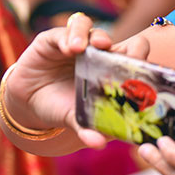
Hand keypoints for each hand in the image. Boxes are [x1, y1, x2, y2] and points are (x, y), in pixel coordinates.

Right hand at [5, 13, 151, 147]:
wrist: (30, 104)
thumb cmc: (64, 108)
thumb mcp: (77, 119)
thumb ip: (88, 128)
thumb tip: (98, 144)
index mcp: (115, 72)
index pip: (138, 60)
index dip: (143, 63)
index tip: (143, 72)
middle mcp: (100, 55)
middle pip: (123, 42)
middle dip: (129, 46)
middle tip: (123, 57)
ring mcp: (79, 45)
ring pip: (93, 30)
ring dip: (95, 36)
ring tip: (90, 46)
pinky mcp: (54, 40)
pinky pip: (65, 31)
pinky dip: (70, 36)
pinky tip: (69, 49)